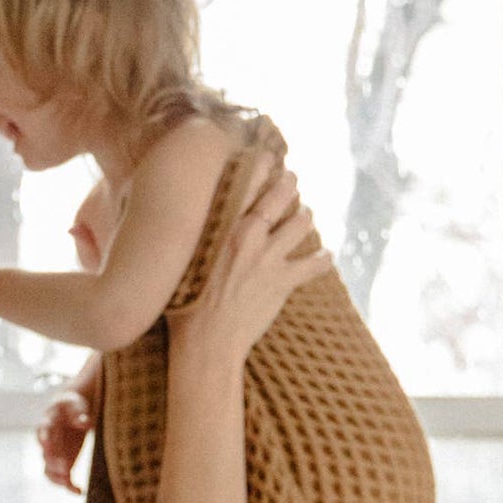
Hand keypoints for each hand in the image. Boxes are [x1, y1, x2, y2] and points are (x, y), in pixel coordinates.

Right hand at [38, 355, 100, 488]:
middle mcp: (46, 441)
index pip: (43, 431)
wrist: (70, 413)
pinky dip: (68, 485)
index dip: (44, 438)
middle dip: (54, 462)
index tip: (46, 444)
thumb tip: (85, 422)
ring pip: (48, 470)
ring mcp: (53, 454)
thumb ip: (79, 412)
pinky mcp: (61, 463)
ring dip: (58, 477)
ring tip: (70, 482)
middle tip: (65, 468)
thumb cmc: (73, 406)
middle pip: (46, 454)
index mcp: (48, 423)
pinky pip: (60, 478)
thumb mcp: (76, 405)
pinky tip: (80, 490)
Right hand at [170, 162, 329, 374]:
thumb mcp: (180, 261)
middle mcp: (246, 234)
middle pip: (281, 194)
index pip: (248, 182)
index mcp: (220, 226)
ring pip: (301, 221)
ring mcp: (267, 257)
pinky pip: (315, 262)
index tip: (268, 159)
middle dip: (290, 184)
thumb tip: (178, 220)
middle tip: (292, 181)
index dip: (263, 166)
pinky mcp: (283, 281)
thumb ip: (189, 236)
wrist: (204, 343)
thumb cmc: (183, 305)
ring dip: (305, 216)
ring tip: (303, 216)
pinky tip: (324, 256)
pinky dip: (322, 258)